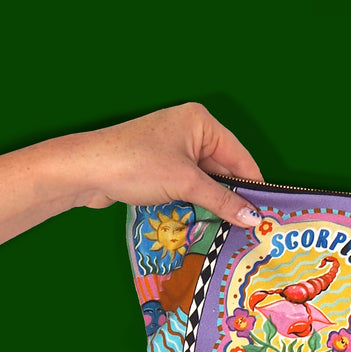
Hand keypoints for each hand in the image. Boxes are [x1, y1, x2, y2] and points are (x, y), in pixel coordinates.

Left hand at [0, 102, 263, 242]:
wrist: (82, 171)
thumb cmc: (135, 164)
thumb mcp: (186, 183)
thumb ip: (224, 201)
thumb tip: (254, 219)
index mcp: (201, 122)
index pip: (240, 157)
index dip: (254, 187)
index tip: (267, 214)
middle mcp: (190, 131)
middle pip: (224, 170)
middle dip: (233, 197)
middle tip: (250, 228)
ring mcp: (174, 148)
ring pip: (206, 181)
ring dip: (213, 203)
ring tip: (231, 229)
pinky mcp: (160, 166)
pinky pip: (189, 185)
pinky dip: (196, 202)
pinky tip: (205, 221)